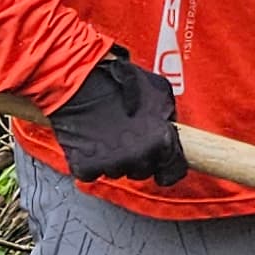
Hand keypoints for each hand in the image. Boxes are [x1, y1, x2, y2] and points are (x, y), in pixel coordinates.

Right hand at [49, 46, 186, 189]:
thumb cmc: (119, 82)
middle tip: (129, 135)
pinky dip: (91, 161)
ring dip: (115, 158)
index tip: (162, 161)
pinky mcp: (87, 167)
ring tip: (108, 134)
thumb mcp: (159, 91)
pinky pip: (94, 173)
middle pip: (144, 171)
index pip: (173, 172)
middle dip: (140, 157)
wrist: (80, 82)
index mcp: (161, 141)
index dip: (168, 165)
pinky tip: (92, 141)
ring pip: (119, 172)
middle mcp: (139, 157)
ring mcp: (112, 164)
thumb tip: (171, 129)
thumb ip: (168, 117)